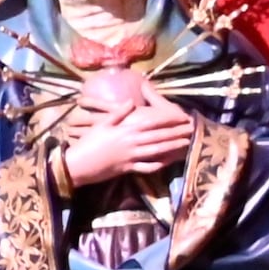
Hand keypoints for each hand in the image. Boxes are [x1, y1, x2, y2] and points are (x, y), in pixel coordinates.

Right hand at [63, 100, 195, 188]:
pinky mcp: (128, 168)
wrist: (77, 165)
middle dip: (176, 132)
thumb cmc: (87, 143)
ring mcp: (132, 156)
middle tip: (191, 129)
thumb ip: (118, 112)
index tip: (181, 116)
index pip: (153, 122)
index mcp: (126, 130)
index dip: (169, 119)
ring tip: (186, 143)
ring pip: (157, 151)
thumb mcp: (101, 125)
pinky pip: (147, 167)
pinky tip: (168, 161)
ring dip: (173, 147)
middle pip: (159, 136)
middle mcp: (132, 142)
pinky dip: (159, 164)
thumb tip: (131, 101)